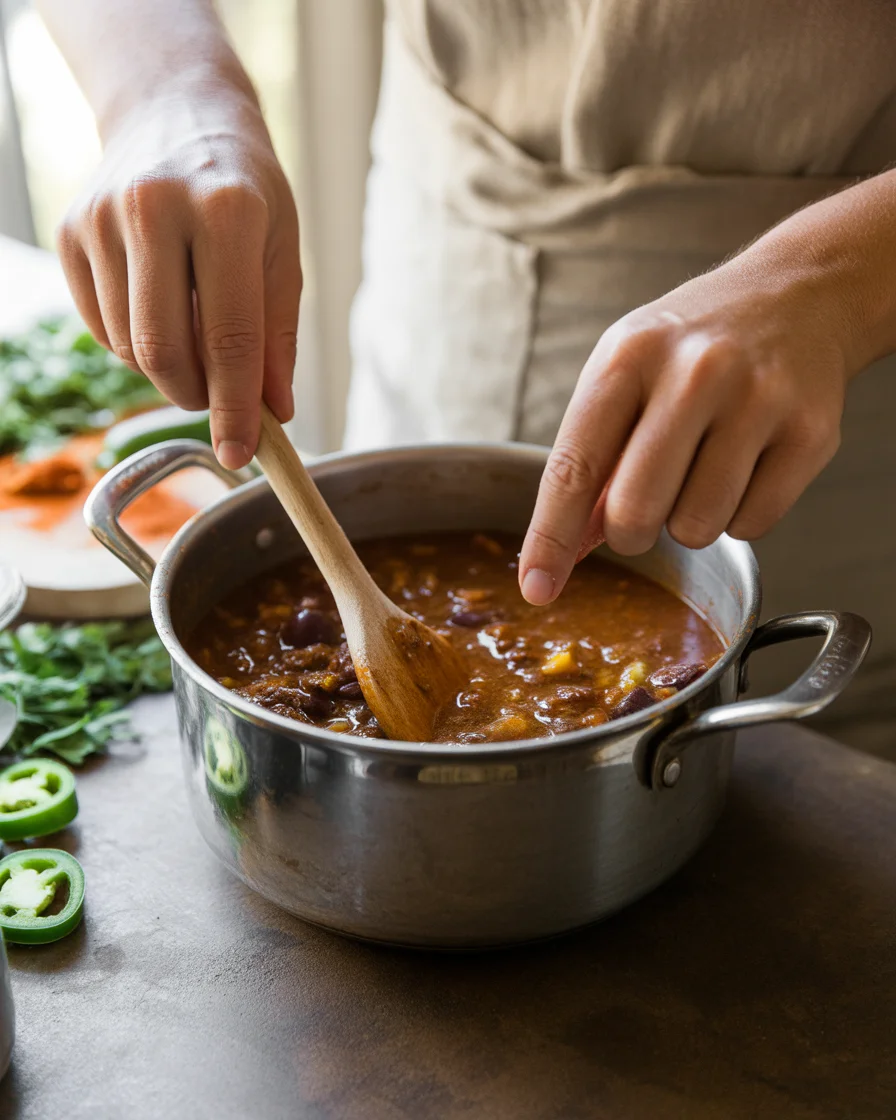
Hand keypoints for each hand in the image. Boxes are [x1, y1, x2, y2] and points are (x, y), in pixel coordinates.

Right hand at [57, 80, 299, 468]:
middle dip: (197, 396)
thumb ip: (278, 336)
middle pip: (165, 352)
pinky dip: (135, 344)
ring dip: (169, 369)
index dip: (235, 409)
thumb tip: (274, 414)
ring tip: (195, 331)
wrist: (175, 111)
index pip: (231, 337)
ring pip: (130, 348)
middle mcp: (156, 208)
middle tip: (219, 396)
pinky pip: (101, 330)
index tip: (240, 454)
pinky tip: (158, 306)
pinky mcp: (69, 233)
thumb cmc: (243, 187)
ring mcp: (102, 219)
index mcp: (226, 210)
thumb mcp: (283, 251)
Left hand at [519, 248, 852, 604]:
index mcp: (629, 357)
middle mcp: (694, 373)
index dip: (551, 538)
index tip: (537, 588)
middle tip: (642, 507)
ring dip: (688, 522)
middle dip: (630, 532)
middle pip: (635, 512)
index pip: (574, 468)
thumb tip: (564, 550)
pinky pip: (752, 526)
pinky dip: (739, 516)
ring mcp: (758, 400)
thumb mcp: (624, 374)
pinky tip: (744, 466)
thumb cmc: (691, 345)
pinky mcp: (810, 432)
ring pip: (697, 528)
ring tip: (701, 469)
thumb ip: (592, 457)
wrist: (796, 294)